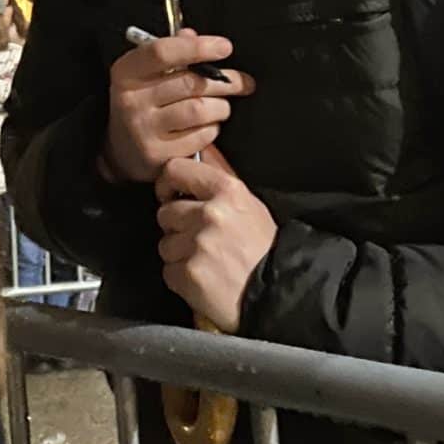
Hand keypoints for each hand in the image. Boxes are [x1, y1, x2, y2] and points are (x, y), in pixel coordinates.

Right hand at [102, 29, 253, 182]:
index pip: (163, 52)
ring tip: (220, 105)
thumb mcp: (144, 74)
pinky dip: (212, 128)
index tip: (224, 46)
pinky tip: (206, 126)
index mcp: (126, 73)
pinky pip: (201, 136)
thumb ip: (170, 53)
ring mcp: (144, 130)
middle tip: (241, 81)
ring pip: (200, 110)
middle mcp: (131, 100)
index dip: (197, 47)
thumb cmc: (142, 103)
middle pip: (190, 82)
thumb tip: (193, 35)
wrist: (122, 150)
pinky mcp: (159, 155)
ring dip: (220, 106)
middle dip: (224, 81)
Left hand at [156, 156, 276, 332]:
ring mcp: (198, 244)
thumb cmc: (264, 249)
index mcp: (227, 190)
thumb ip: (220, 174)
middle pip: (165, 212)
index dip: (167, 183)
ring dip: (179, 254)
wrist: (279, 295)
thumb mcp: (249, 203)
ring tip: (205, 261)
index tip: (170, 195)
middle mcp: (210, 214)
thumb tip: (202, 148)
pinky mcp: (190, 274)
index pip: (175, 170)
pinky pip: (169, 271)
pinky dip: (181, 278)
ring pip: (165, 244)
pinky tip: (203, 279)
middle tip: (200, 239)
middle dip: (177, 227)